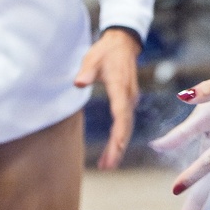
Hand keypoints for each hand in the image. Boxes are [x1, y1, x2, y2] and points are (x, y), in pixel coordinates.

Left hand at [75, 27, 140, 170]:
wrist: (122, 43)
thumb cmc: (105, 51)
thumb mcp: (92, 58)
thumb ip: (86, 71)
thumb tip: (78, 83)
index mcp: (121, 87)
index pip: (121, 114)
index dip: (119, 133)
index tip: (116, 149)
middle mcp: (129, 96)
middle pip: (125, 125)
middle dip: (118, 147)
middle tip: (108, 166)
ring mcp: (130, 98)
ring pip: (126, 126)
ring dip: (118, 145)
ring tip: (107, 164)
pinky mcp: (128, 100)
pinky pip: (125, 122)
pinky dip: (119, 137)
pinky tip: (113, 149)